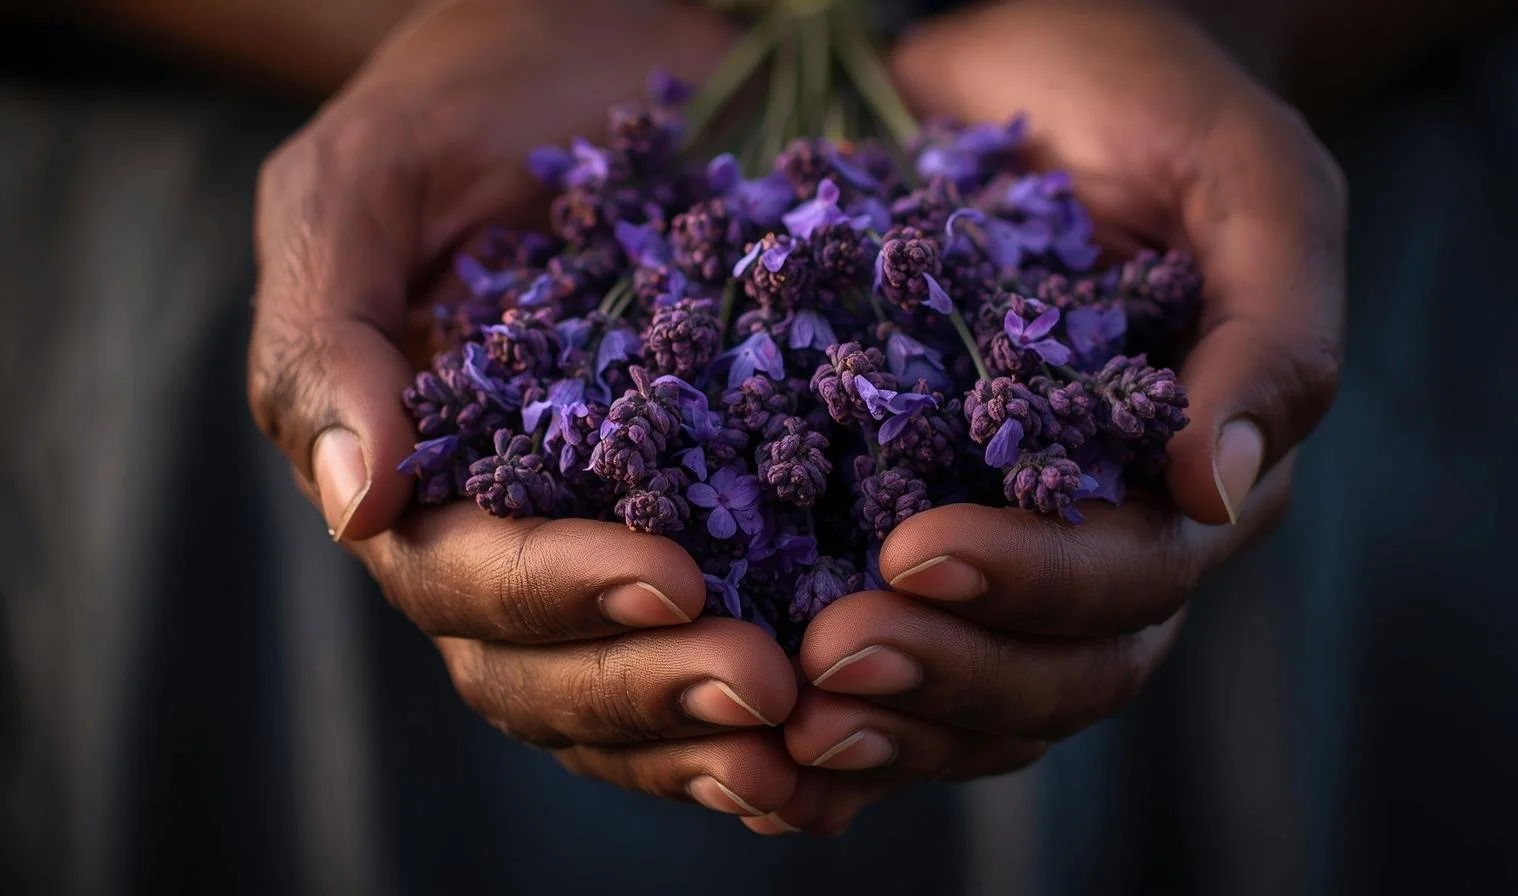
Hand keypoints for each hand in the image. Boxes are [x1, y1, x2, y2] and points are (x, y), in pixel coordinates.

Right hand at [246, 0, 807, 819]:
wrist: (604, 41)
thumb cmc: (476, 93)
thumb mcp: (375, 176)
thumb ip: (332, 329)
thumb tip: (354, 502)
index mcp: (416, 466)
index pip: (458, 576)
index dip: (555, 595)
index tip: (671, 581)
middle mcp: (508, 525)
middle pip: (545, 667)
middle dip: (648, 687)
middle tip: (767, 686)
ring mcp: (610, 533)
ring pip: (630, 689)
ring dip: (712, 736)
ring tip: (812, 742)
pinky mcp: (715, 515)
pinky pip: (727, 640)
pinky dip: (769, 712)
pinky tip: (844, 746)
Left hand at [752, 0, 1344, 832]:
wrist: (1015, 59)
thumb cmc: (1143, 98)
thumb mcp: (1243, 178)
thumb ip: (1268, 330)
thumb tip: (1215, 487)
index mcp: (1192, 471)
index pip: (1138, 577)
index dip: (1037, 585)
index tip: (918, 555)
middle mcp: (1106, 532)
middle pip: (1057, 667)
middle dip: (948, 675)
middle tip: (827, 656)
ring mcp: (1008, 542)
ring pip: (976, 693)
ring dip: (887, 719)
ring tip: (783, 717)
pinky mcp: (906, 523)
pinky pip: (893, 649)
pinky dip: (841, 705)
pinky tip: (761, 734)